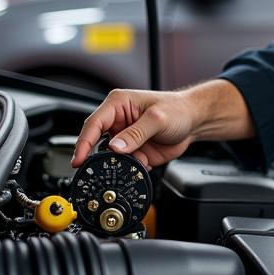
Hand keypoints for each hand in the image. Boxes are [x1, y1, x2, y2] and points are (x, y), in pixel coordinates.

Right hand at [71, 88, 199, 169]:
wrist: (195, 121)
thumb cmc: (178, 109)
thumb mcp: (157, 118)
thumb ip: (136, 133)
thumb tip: (115, 147)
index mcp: (118, 104)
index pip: (94, 123)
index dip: (84, 142)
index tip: (79, 158)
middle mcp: (119, 120)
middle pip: (96, 141)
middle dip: (96, 156)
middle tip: (95, 170)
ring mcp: (126, 137)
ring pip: (110, 156)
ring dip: (117, 164)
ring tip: (127, 166)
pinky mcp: (135, 151)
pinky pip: (125, 164)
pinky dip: (131, 168)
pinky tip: (142, 165)